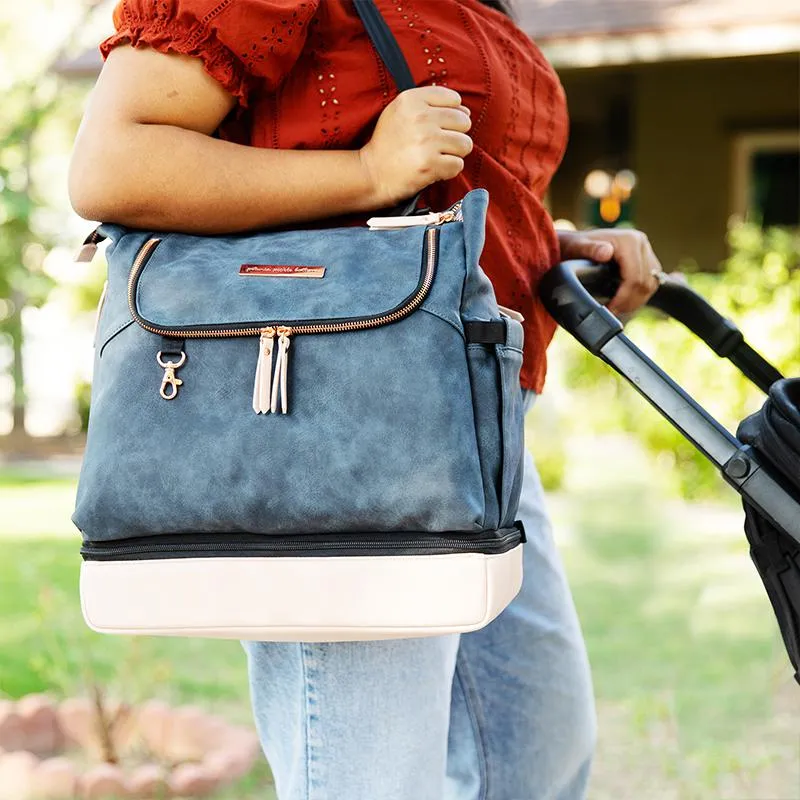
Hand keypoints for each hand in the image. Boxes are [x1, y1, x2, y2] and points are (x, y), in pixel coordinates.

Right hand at [359, 87, 472, 205]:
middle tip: (438, 145)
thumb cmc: (388, 144)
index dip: (452, 115)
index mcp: (411, 100)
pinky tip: (434, 169)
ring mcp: (426, 141)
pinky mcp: (430, 164)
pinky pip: (458, 165)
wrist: (371, 173)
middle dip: (455, 135)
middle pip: (463, 122)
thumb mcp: (399, 111)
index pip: (454, 99)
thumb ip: (429, 104)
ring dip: (455, 154)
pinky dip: (449, 170)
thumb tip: (465, 111)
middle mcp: (420, 117)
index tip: (439, 127)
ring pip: (465, 144)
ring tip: (438, 157)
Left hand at [557, 228, 664, 314]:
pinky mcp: (646, 260)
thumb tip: (606, 252)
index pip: (634, 276)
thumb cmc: (576, 246)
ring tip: (617, 309)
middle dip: (629, 301)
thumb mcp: (578, 247)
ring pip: (650, 284)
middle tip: (612, 312)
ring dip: (636, 301)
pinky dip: (639, 296)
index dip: (623, 297)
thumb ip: (590, 249)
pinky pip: (650, 283)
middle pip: (645, 282)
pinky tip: (624, 303)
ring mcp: (646, 252)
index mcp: (629, 240)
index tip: (610, 308)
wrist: (578, 244)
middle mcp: (641, 244)